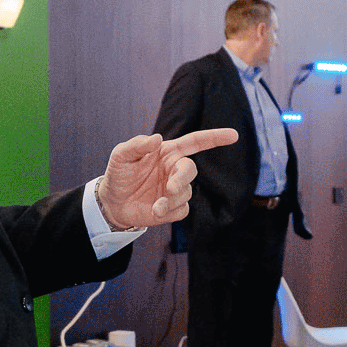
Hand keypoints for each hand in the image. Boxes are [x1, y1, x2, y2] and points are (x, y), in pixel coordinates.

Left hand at [97, 128, 238, 229]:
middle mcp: (174, 169)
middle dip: (182, 179)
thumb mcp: (121, 155)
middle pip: (190, 170)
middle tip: (169, 189)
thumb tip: (157, 138)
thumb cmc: (119, 174)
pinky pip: (182, 210)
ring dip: (171, 200)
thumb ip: (137, 145)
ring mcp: (176, 189)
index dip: (214, 138)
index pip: (195, 142)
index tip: (233, 135)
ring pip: (185, 193)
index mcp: (168, 152)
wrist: (113, 202)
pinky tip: (156, 211)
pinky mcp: (173, 208)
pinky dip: (170, 212)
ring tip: (155, 205)